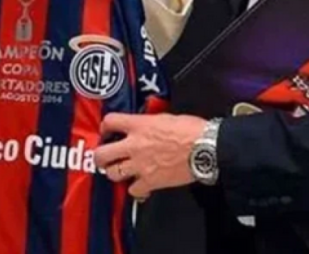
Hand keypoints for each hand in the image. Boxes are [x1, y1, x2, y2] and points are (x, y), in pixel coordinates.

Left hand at [93, 113, 207, 199]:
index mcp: (139, 125)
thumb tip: (144, 125)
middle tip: (105, 156)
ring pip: (113, 174)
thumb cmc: (192, 130)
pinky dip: (135, 189)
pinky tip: (141, 185)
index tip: (107, 131)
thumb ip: (149, 122)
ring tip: (120, 171)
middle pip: (102, 153)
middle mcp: (135, 145)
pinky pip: (133, 190)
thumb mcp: (166, 117)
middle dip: (101, 155)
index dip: (105, 127)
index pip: (110, 121)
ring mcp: (141, 165)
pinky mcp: (151, 181)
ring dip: (115, 172)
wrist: (207, 147)